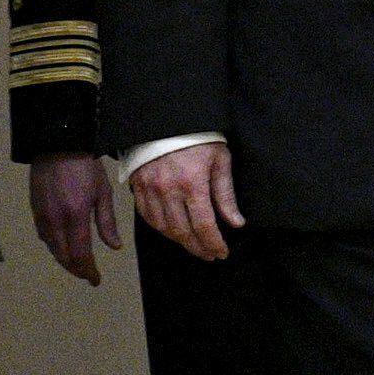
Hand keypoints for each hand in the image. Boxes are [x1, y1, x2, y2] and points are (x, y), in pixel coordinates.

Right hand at [29, 153, 122, 284]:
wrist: (58, 145)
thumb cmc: (86, 167)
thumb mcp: (103, 193)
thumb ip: (107, 223)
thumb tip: (114, 247)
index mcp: (75, 216)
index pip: (80, 254)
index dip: (88, 271)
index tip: (95, 280)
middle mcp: (56, 220)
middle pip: (63, 256)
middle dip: (76, 269)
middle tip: (88, 275)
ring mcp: (42, 215)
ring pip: (52, 248)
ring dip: (64, 260)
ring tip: (77, 265)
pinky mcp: (35, 209)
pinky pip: (44, 235)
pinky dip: (54, 246)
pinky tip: (62, 246)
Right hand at [130, 142, 240, 259]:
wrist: (167, 119)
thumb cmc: (198, 138)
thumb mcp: (220, 161)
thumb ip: (226, 194)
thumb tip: (235, 223)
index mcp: (192, 183)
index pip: (204, 225)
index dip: (213, 243)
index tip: (222, 253)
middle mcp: (168, 189)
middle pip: (182, 231)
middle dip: (198, 247)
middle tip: (209, 255)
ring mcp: (150, 189)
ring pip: (163, 228)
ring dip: (180, 241)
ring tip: (194, 245)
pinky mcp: (138, 186)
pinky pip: (147, 216)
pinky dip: (160, 228)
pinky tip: (172, 232)